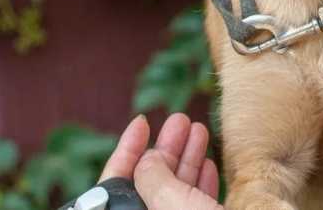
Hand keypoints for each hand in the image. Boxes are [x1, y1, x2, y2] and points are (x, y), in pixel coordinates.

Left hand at [100, 113, 222, 209]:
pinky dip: (201, 182)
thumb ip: (154, 177)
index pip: (114, 180)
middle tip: (180, 120)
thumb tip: (149, 159)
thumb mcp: (169, 200)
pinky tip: (208, 164)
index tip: (142, 121)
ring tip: (200, 131)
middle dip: (166, 147)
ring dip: (189, 158)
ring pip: (177, 190)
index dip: (127, 148)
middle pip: (151, 181)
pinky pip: (195, 202)